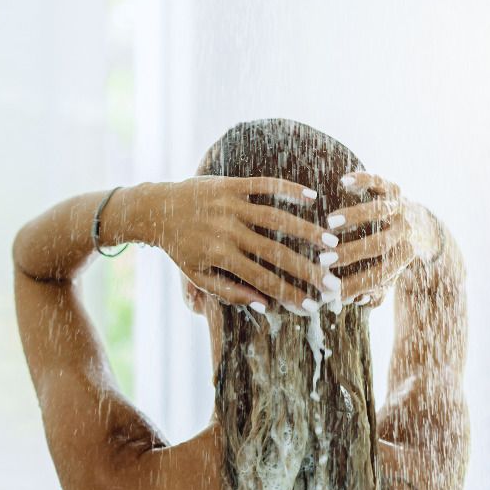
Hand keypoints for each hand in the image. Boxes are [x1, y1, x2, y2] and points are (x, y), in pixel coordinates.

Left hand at [133, 176, 334, 308]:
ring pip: (275, 218)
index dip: (288, 293)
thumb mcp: (198, 276)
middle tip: (333, 281)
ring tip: (331, 242)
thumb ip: (229, 292)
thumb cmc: (181, 248)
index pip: (262, 280)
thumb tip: (264, 303)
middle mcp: (228, 230)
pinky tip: (312, 196)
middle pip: (275, 252)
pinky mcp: (230, 184)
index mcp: (220, 256)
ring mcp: (230, 205)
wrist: (156, 210)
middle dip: (307, 269)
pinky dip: (288, 189)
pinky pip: (263, 185)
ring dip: (306, 230)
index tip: (312, 305)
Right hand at [326, 172, 436, 302]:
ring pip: (380, 210)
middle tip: (323, 260)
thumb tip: (356, 301)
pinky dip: (362, 180)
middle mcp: (403, 231)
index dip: (356, 282)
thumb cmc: (381, 256)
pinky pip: (377, 180)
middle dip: (351, 253)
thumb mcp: (378, 275)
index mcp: (402, 257)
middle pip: (380, 244)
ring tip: (329, 224)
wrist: (410, 221)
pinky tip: (343, 183)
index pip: (380, 274)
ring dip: (355, 217)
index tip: (329, 288)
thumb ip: (369, 290)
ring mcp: (398, 206)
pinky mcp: (388, 185)